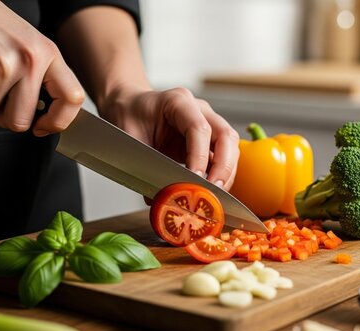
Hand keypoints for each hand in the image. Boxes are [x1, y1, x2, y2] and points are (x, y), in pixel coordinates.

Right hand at [0, 0, 83, 135]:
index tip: (42, 127)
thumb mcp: (29, 45)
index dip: (58, 122)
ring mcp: (2, 65)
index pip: (72, 98)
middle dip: (2, 116)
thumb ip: (42, 77)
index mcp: (48, 54)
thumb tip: (46, 117)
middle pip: (20, 120)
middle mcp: (30, 59)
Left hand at [99, 86, 239, 189]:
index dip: (200, 156)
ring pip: (231, 147)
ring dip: (226, 173)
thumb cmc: (129, 115)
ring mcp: (208, 123)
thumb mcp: (130, 138)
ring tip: (215, 195)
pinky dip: (221, 175)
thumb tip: (160, 198)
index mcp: (178, 102)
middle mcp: (200, 110)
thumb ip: (145, 166)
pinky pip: (223, 157)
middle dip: (224, 166)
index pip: (199, 128)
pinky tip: (211, 190)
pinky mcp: (209, 140)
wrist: (130, 106)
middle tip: (214, 190)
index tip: (195, 180)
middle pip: (226, 136)